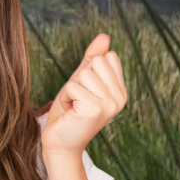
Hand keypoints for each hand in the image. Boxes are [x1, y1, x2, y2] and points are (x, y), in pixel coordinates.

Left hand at [42, 33, 126, 156]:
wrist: (59, 143)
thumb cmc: (68, 113)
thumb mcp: (80, 82)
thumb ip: (92, 59)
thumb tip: (104, 36)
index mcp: (120, 91)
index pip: (107, 57)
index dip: (88, 70)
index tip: (84, 91)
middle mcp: (120, 97)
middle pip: (96, 62)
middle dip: (78, 78)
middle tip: (76, 99)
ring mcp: (110, 103)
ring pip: (84, 74)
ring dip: (70, 89)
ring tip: (73, 106)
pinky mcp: (96, 108)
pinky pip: (73, 86)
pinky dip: (66, 97)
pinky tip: (70, 112)